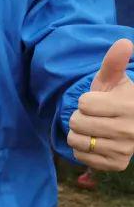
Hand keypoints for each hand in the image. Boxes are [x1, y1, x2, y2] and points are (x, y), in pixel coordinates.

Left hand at [67, 39, 133, 171]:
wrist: (132, 124)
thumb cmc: (118, 98)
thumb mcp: (115, 79)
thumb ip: (114, 62)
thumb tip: (125, 42)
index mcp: (129, 107)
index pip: (84, 104)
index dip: (86, 101)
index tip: (98, 101)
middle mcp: (130, 131)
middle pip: (77, 123)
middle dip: (79, 117)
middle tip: (93, 116)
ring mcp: (125, 150)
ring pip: (77, 141)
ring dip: (78, 134)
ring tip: (92, 129)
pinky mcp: (117, 164)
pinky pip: (82, 157)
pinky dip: (82, 150)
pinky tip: (95, 142)